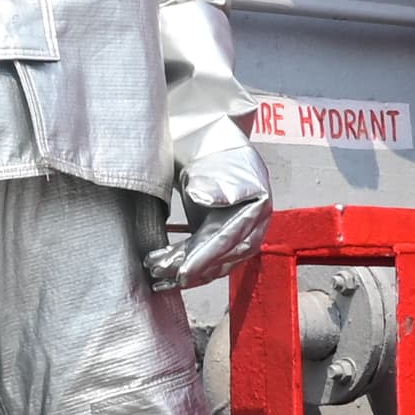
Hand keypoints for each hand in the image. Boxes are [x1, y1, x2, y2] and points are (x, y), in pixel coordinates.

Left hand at [151, 119, 272, 293]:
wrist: (209, 137)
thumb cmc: (213, 147)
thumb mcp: (214, 161)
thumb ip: (214, 182)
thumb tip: (204, 198)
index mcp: (257, 203)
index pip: (231, 237)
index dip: (207, 256)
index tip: (185, 269)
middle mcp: (252, 222)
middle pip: (224, 255)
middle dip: (194, 268)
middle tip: (165, 276)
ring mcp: (237, 230)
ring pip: (215, 261)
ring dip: (186, 272)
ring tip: (157, 275)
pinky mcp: (219, 234)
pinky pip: (206, 257)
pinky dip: (186, 266)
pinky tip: (164, 274)